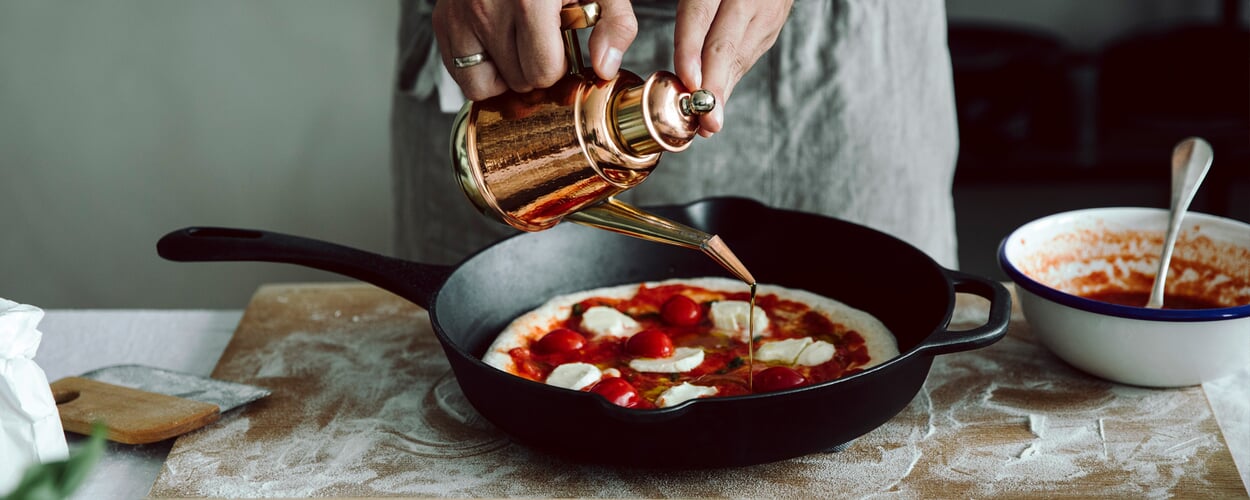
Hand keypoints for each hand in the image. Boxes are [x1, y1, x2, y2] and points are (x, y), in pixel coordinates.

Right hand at [433, 0, 637, 101]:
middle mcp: (486, 9)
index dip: (559, 65)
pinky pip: (456, 70)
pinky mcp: (443, 18)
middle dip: (535, 68)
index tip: (562, 45)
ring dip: (505, 73)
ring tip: (519, 46)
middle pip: (517, 81)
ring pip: (481, 84)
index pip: (542, 72)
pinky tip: (497, 46)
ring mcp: (459, 15)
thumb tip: (604, 67)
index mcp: (528, 1)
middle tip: (542, 38)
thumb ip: (614, 22)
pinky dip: (478, 67)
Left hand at [674, 0, 793, 134]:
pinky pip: (750, 53)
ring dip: (723, 89)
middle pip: (726, 44)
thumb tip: (665, 50)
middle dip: (713, 85)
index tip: (687, 82)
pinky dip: (732, 77)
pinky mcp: (774, 20)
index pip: (700, 14)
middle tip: (705, 120)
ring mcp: (768, 6)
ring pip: (742, 54)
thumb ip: (688, 9)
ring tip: (709, 123)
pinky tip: (719, 97)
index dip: (691, 50)